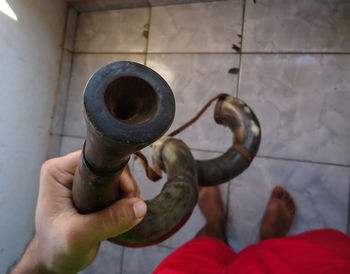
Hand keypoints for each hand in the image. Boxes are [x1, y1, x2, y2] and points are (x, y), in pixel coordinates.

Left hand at [12, 151, 146, 273]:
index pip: (97, 159)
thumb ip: (108, 221)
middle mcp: (71, 172)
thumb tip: (140, 206)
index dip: (117, 175)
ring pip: (119, 178)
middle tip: (125, 211)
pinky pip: (119, 189)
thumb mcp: (78, 236)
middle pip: (111, 167)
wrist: (54, 262)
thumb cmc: (54, 249)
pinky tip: (120, 217)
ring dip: (127, 197)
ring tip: (121, 218)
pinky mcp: (93, 192)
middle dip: (125, 188)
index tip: (126, 196)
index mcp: (59, 172)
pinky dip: (126, 202)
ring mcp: (83, 181)